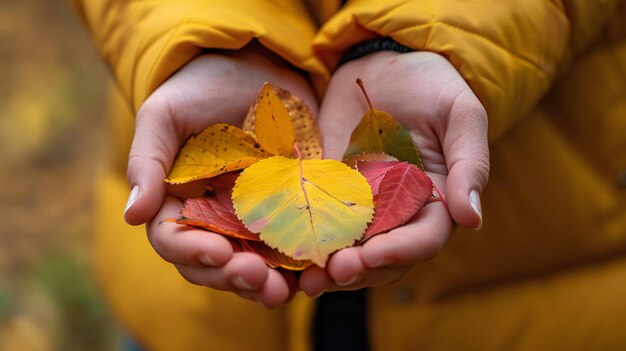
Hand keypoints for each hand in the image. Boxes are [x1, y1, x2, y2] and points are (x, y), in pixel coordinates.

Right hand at [123, 48, 317, 307]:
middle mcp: (213, 218)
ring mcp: (252, 219)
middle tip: (258, 278)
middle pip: (215, 264)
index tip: (218, 251)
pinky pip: (293, 247)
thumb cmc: (201, 86)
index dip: (192, 251)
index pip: (174, 240)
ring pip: (254, 266)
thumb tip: (131, 216)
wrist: (256, 65)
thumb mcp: (166, 115)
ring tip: (285, 290)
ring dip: (267, 284)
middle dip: (233, 277)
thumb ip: (148, 161)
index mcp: (177, 201)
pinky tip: (315, 272)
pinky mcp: (290, 210)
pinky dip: (301, 265)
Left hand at [300, 51, 488, 295]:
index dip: (401, 251)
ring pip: (349, 250)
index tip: (374, 254)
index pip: (423, 238)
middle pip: (383, 257)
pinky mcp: (327, 192)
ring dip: (330, 269)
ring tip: (308, 279)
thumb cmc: (431, 86)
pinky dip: (304, 241)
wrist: (383, 65)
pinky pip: (316, 223)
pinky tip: (287, 252)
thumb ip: (470, 162)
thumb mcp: (459, 114)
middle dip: (360, 269)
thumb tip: (471, 219)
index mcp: (436, 201)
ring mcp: (360, 206)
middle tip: (334, 271)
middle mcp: (398, 212)